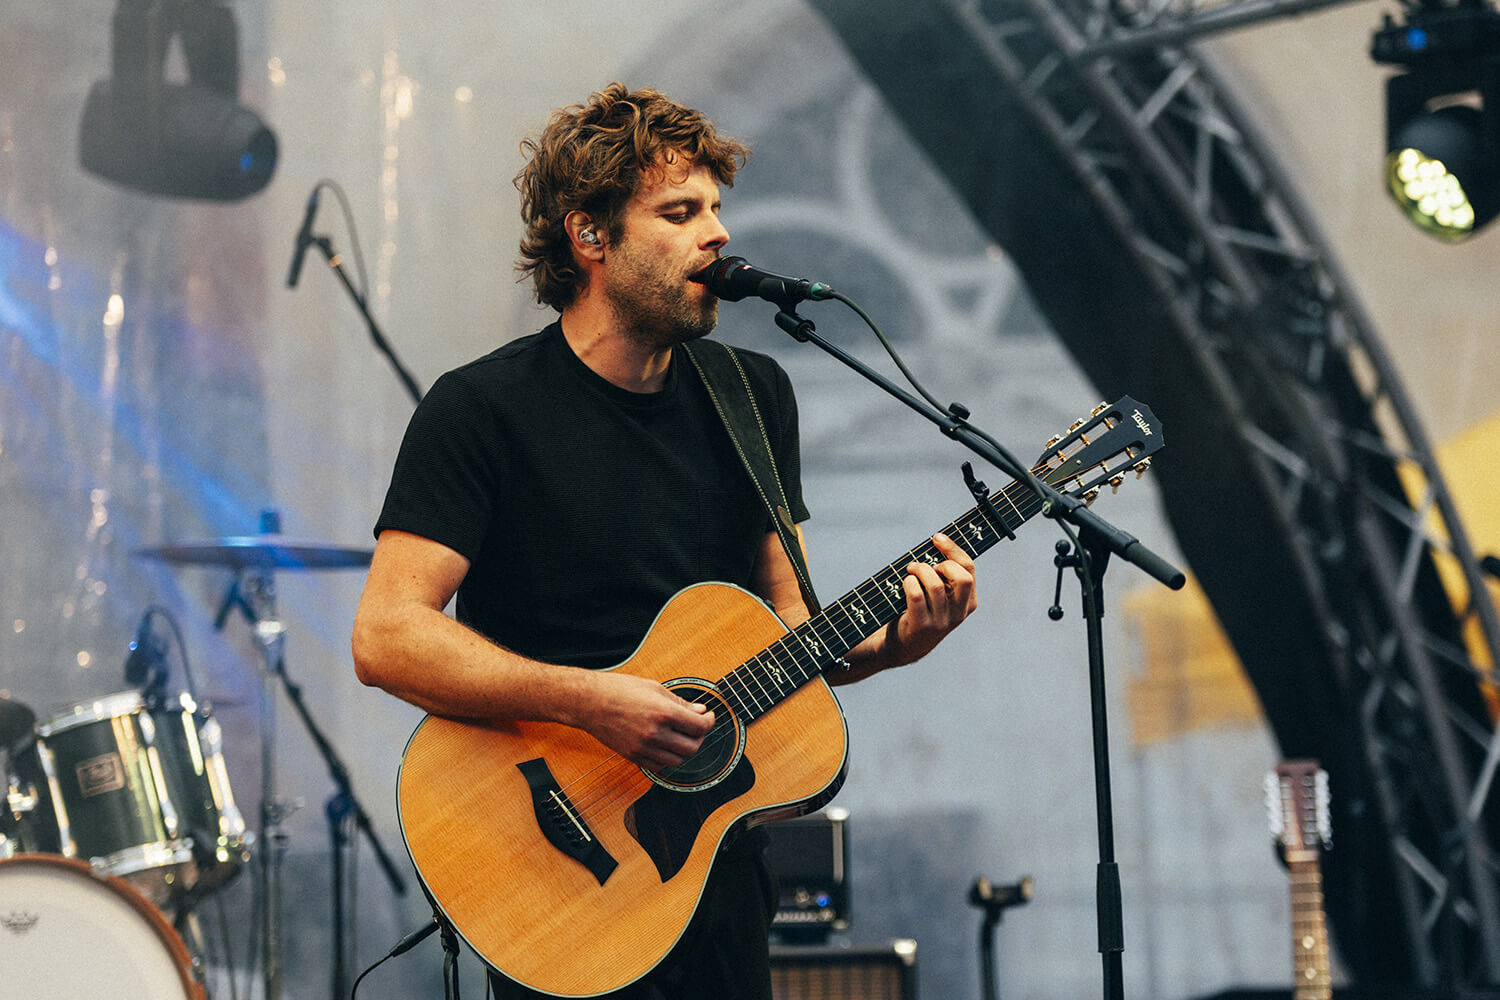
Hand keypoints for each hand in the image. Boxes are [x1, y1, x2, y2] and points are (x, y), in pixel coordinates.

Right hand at [578, 671, 715, 771]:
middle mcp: (655, 733)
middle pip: (692, 747)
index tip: (708, 716)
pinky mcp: (633, 756)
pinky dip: (667, 759)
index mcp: (663, 712)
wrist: (590, 702)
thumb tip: (700, 711)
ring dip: (684, 750)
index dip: (709, 721)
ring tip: (680, 737)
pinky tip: (665, 745)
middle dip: (699, 737)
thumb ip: (680, 702)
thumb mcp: (655, 688)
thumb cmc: (619, 689)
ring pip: (677, 761)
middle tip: (696, 727)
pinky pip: (658, 767)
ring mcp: (643, 748)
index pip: (699, 726)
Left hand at [889, 532, 977, 664]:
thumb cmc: (921, 611)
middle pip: (962, 577)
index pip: (969, 568)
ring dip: (920, 570)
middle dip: (943, 563)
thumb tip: (938, 540)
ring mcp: (941, 621)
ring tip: (911, 570)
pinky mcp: (922, 625)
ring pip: (935, 585)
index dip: (952, 549)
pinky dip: (909, 583)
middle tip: (927, 566)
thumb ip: (944, 575)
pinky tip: (905, 583)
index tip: (936, 538)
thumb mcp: (940, 596)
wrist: (904, 646)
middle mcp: (958, 613)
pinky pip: (917, 596)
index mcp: (968, 602)